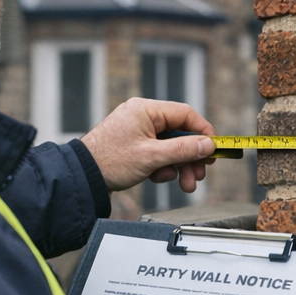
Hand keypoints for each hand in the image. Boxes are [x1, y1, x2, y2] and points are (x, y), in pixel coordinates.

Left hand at [77, 98, 216, 191]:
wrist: (81, 177)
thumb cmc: (109, 161)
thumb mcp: (152, 157)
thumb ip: (183, 149)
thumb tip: (208, 145)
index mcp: (145, 110)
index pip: (185, 114)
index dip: (203, 132)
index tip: (214, 148)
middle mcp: (142, 116)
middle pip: (179, 133)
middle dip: (191, 157)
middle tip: (199, 174)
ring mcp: (138, 131)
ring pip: (170, 146)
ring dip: (179, 165)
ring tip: (185, 184)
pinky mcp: (134, 145)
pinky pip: (158, 153)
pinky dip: (162, 166)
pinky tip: (156, 177)